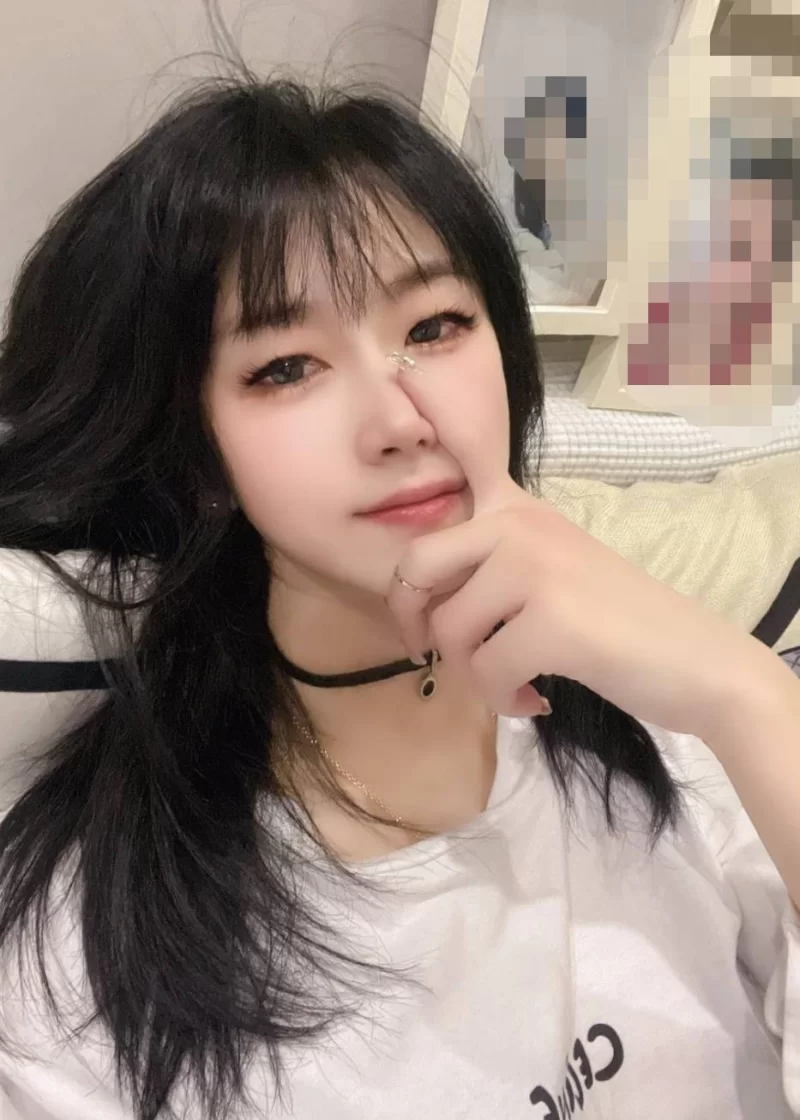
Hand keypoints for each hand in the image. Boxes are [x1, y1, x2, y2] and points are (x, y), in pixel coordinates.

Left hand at [384, 361, 770, 735]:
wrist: (695, 662)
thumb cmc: (619, 622)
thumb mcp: (553, 569)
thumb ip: (496, 562)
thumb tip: (424, 602)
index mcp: (519, 509)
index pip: (465, 452)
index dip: (429, 406)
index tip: (404, 374)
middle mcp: (519, 525)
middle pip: (416, 565)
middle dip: (412, 621)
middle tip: (430, 652)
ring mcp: (533, 567)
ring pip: (449, 632)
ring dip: (472, 674)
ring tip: (510, 682)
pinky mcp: (548, 619)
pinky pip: (486, 671)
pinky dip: (503, 698)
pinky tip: (533, 698)